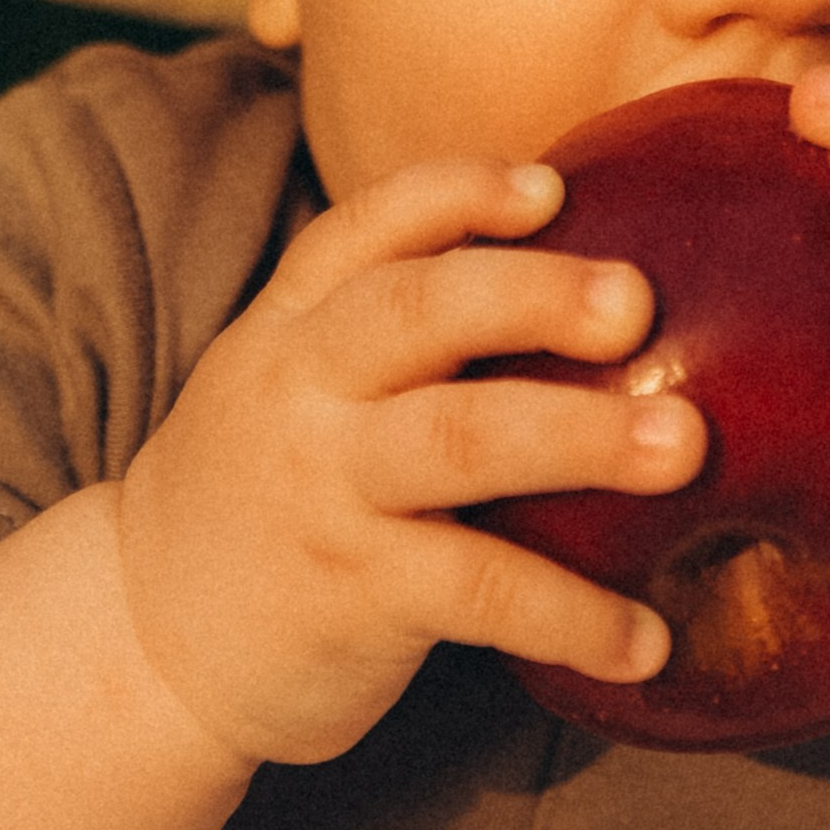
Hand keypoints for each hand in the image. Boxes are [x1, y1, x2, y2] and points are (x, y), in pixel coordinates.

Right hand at [116, 160, 704, 766]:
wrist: (145, 643)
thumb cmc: (264, 501)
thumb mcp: (290, 388)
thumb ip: (391, 335)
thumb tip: (574, 285)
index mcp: (291, 328)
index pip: (365, 231)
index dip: (457, 194)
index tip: (551, 186)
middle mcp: (301, 391)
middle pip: (418, 311)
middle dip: (535, 294)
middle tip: (638, 302)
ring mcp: (324, 489)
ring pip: (460, 439)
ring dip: (580, 435)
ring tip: (684, 447)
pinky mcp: (352, 592)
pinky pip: (481, 590)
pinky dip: (574, 615)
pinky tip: (647, 639)